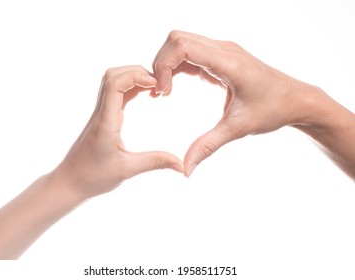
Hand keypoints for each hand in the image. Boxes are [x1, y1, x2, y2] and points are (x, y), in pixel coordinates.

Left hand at [53, 65, 182, 198]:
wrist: (69, 182)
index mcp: (105, 122)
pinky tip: (144, 95)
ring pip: (113, 82)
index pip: (114, 84)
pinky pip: (115, 93)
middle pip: (113, 75)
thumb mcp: (127, 171)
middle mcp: (101, 113)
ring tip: (154, 88)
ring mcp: (100, 114)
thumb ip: (155, 163)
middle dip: (138, 72)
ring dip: (134, 78)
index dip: (136, 76)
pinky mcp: (102, 118)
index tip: (156, 85)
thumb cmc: (93, 177)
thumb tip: (182, 165)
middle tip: (159, 85)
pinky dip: (131, 88)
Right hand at [152, 31, 320, 175]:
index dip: (163, 66)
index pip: (183, 46)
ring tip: (163, 92)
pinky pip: (190, 53)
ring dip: (167, 64)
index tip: (162, 92)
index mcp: (228, 62)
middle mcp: (224, 49)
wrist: (295, 100)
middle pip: (177, 39)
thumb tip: (185, 169)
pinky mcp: (220, 57)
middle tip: (160, 92)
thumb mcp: (237, 129)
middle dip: (161, 63)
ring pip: (181, 42)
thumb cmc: (272, 111)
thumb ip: (208, 146)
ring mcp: (222, 51)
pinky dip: (175, 67)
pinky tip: (172, 88)